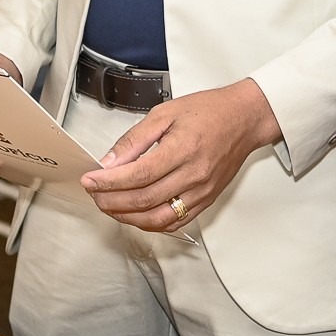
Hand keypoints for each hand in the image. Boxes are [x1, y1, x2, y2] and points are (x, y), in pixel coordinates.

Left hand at [78, 79, 280, 233]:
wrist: (244, 119)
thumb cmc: (209, 111)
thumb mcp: (165, 113)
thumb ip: (135, 139)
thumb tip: (110, 162)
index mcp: (182, 149)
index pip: (138, 175)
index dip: (109, 182)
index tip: (90, 180)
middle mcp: (194, 175)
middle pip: (144, 199)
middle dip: (112, 201)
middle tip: (95, 195)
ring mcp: (201, 191)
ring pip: (158, 218)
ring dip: (128, 217)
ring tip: (109, 207)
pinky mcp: (206, 200)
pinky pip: (174, 222)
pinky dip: (150, 223)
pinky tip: (135, 214)